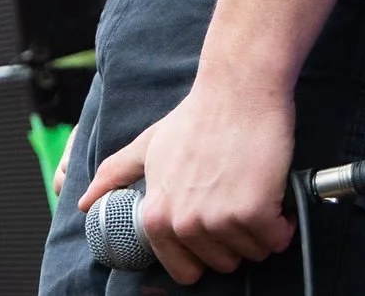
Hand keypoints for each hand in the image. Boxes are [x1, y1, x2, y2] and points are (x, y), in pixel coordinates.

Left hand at [78, 77, 296, 281]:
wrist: (235, 94)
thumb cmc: (195, 120)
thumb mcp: (147, 147)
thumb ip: (115, 176)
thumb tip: (84, 202)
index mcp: (156, 214)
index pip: (183, 270)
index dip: (203, 252)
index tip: (209, 223)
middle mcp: (183, 222)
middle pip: (222, 264)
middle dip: (233, 236)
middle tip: (230, 194)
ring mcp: (217, 219)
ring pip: (251, 253)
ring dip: (257, 227)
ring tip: (246, 187)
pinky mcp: (252, 213)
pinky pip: (276, 241)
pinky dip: (280, 222)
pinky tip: (267, 191)